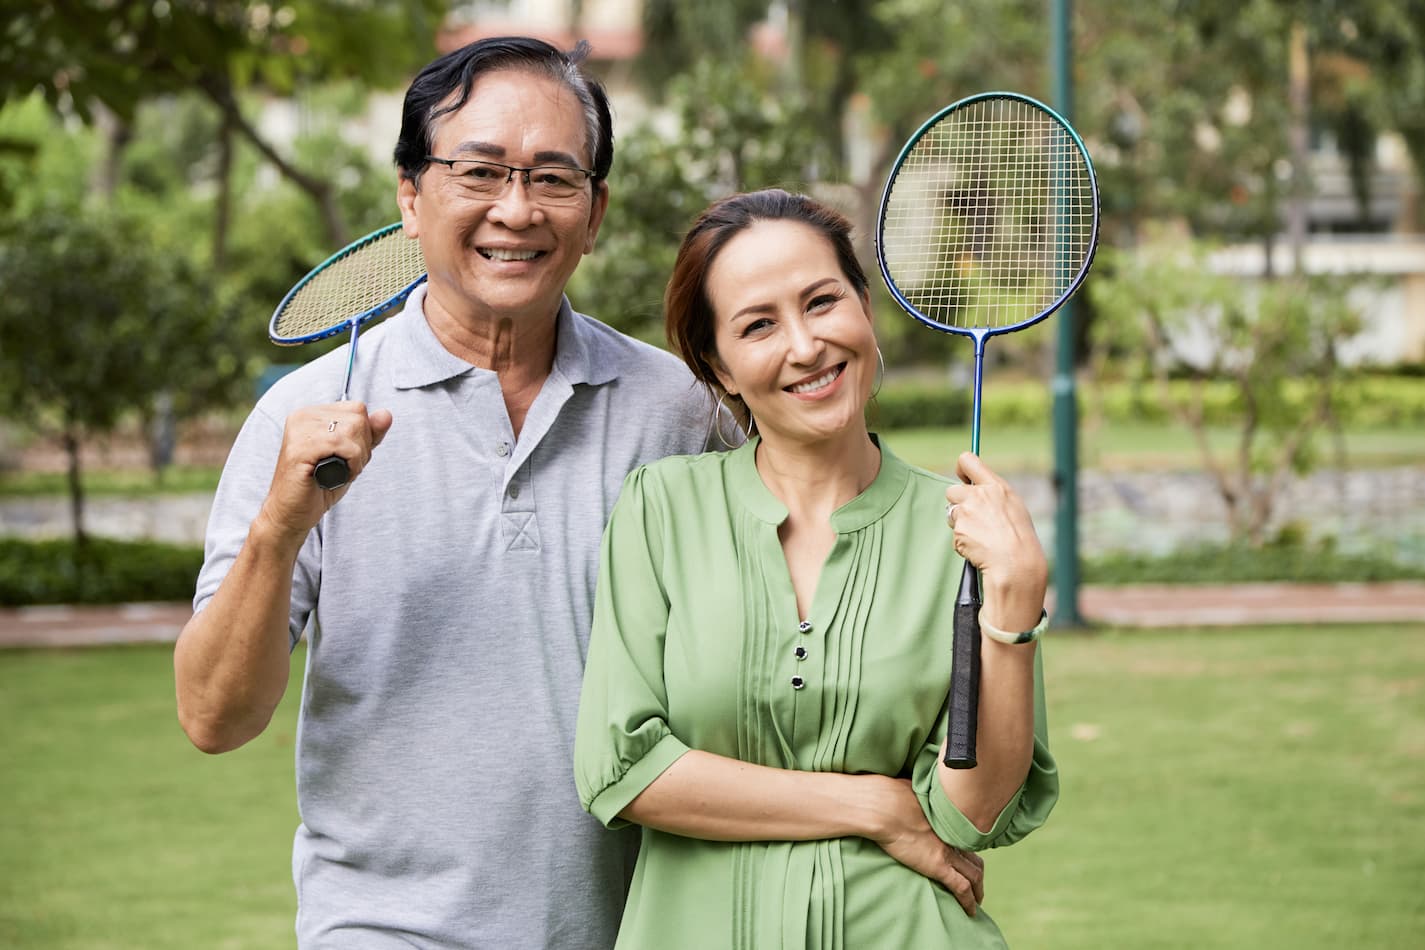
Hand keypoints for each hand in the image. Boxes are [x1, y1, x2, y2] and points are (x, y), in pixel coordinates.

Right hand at [256, 401, 392, 543]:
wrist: (292, 514)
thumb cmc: (320, 486)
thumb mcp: (352, 457)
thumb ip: (369, 435)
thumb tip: (386, 414)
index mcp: (312, 414)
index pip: (357, 409)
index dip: (363, 437)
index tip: (347, 458)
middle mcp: (303, 416)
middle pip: (358, 418)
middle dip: (361, 448)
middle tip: (342, 468)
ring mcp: (299, 430)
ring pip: (352, 430)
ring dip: (355, 458)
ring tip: (338, 472)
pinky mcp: (298, 448)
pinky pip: (341, 444)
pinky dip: (349, 464)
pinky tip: (336, 476)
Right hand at [866, 777, 984, 915]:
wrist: (883, 807)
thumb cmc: (889, 795)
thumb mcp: (910, 791)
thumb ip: (918, 798)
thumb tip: (912, 793)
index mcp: (945, 819)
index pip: (965, 838)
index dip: (968, 851)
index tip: (966, 860)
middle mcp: (951, 836)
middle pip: (975, 858)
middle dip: (978, 874)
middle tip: (977, 885)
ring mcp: (946, 852)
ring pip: (974, 875)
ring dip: (978, 890)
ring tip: (976, 902)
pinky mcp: (938, 867)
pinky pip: (961, 888)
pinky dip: (969, 901)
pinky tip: (970, 911)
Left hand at [944, 452, 1047, 628]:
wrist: (1016, 564)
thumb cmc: (1020, 539)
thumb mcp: (1014, 507)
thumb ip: (994, 496)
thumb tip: (978, 490)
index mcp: (996, 487)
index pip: (968, 461)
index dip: (961, 468)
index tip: (963, 477)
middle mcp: (979, 495)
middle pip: (952, 490)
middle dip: (958, 503)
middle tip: (974, 519)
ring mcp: (967, 512)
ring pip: (952, 513)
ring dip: (960, 524)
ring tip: (981, 536)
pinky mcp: (959, 530)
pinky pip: (955, 533)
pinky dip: (962, 541)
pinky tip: (978, 547)